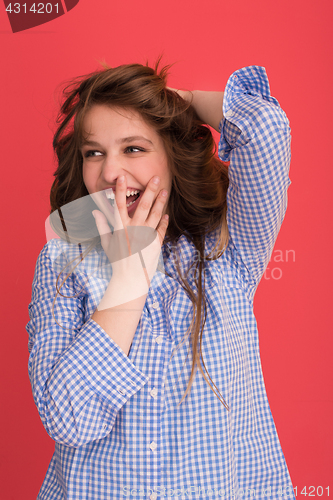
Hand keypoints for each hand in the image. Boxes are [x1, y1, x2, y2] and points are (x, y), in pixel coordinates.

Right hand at [91, 175, 168, 301]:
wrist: (130, 278)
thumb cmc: (117, 260)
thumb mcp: (107, 243)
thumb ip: (102, 225)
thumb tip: (94, 212)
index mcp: (120, 228)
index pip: (119, 204)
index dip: (120, 190)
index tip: (122, 177)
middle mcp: (134, 229)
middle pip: (143, 205)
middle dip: (149, 190)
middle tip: (155, 177)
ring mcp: (146, 235)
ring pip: (155, 214)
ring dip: (160, 201)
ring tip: (165, 190)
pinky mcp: (156, 242)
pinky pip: (161, 228)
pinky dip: (163, 220)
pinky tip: (166, 213)